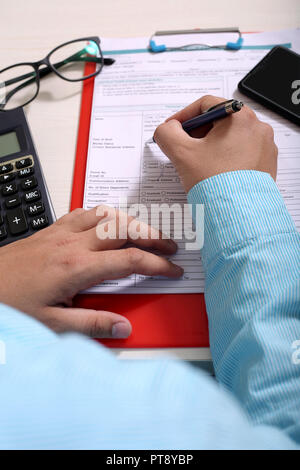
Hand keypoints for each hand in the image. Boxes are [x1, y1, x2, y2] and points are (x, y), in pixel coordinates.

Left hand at [0, 206, 182, 337]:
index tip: (172, 270)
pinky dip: (104, 214)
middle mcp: (72, 244)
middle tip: (169, 247)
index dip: (157, 264)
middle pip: (124, 229)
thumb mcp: (51, 323)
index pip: (130, 260)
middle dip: (152, 236)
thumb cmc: (10, 303)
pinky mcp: (51, 230)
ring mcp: (61, 233)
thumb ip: (91, 324)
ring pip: (106, 214)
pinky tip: (108, 222)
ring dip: (131, 221)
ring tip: (146, 232)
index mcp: (76, 268)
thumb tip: (123, 326)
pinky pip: (84, 211)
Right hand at [154, 95, 277, 191]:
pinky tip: (214, 173)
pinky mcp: (266, 164)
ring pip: (230, 138)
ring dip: (210, 146)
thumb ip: (167, 133)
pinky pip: (241, 154)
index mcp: (240, 117)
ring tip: (197, 163)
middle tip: (183, 147)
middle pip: (219, 121)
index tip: (172, 128)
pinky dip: (225, 158)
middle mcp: (258, 128)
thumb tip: (167, 129)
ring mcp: (265, 147)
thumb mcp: (182, 153)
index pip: (205, 105)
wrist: (239, 216)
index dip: (183, 116)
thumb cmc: (216, 184)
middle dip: (197, 133)